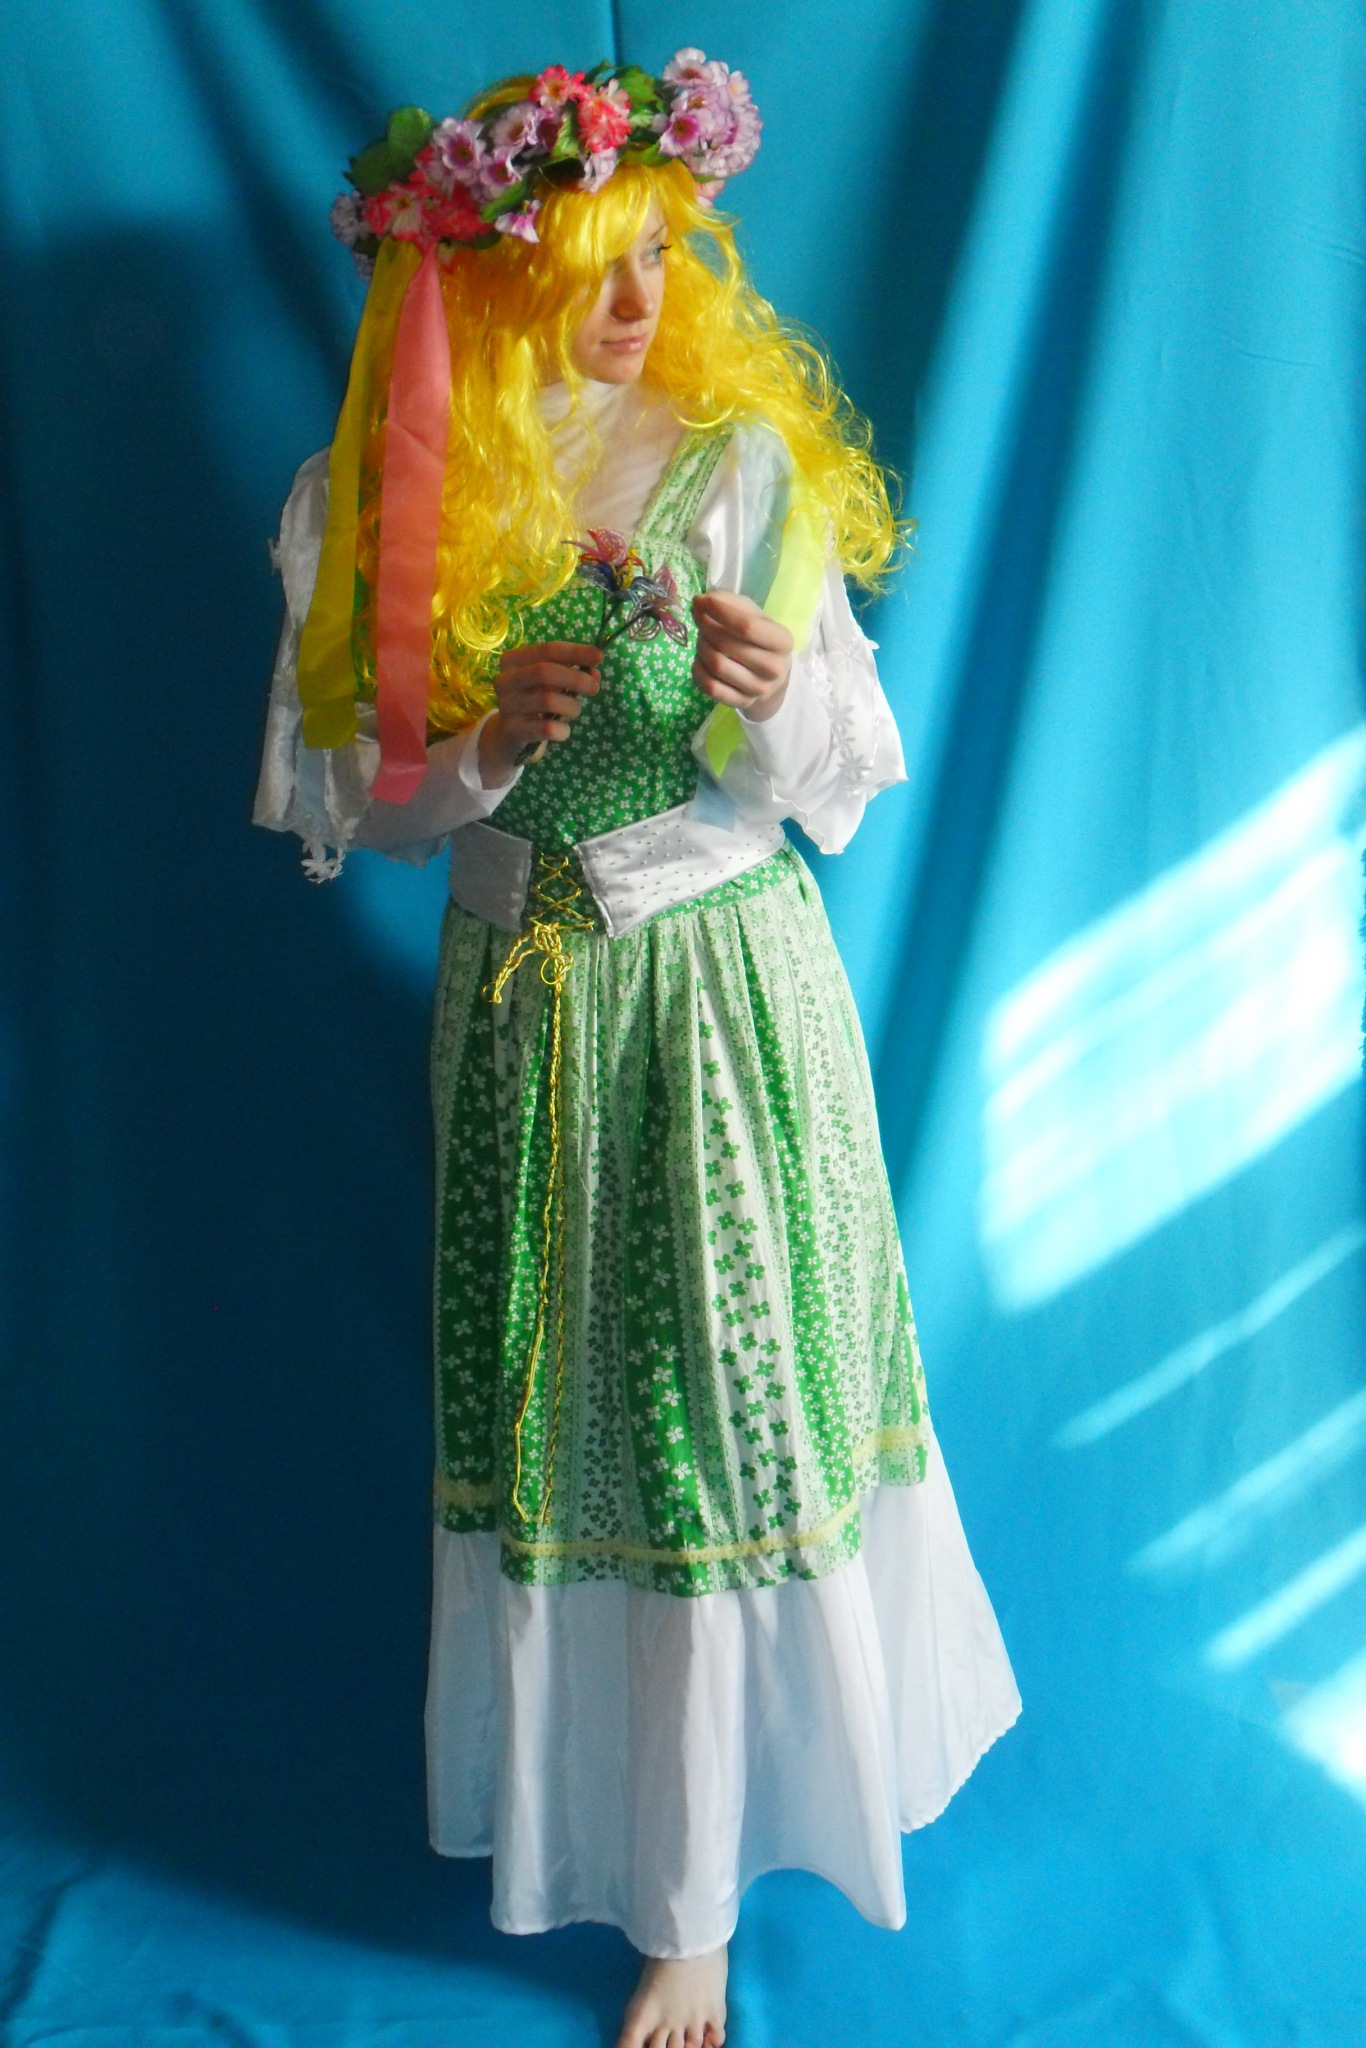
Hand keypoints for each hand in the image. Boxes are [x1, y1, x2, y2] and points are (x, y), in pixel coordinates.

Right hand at [478, 641, 601, 787]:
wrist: (509, 735)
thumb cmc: (534, 701)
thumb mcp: (551, 683)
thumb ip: (572, 673)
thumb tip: (594, 673)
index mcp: (513, 660)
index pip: (548, 650)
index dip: (576, 652)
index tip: (599, 657)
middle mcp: (504, 680)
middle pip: (544, 672)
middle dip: (576, 679)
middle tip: (595, 687)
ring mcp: (506, 706)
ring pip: (547, 700)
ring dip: (572, 706)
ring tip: (575, 711)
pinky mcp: (512, 730)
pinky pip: (546, 728)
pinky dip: (563, 729)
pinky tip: (564, 730)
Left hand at [691, 590, 792, 721]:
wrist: (771, 677)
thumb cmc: (759, 638)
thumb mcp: (753, 614)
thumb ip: (728, 602)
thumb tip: (699, 603)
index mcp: (783, 641)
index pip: (746, 626)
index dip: (718, 611)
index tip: (701, 601)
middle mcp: (774, 668)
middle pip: (726, 644)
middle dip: (706, 628)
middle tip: (701, 621)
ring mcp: (758, 689)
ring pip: (716, 665)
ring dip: (701, 647)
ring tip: (703, 639)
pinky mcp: (742, 703)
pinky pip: (710, 686)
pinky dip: (698, 669)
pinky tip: (701, 659)